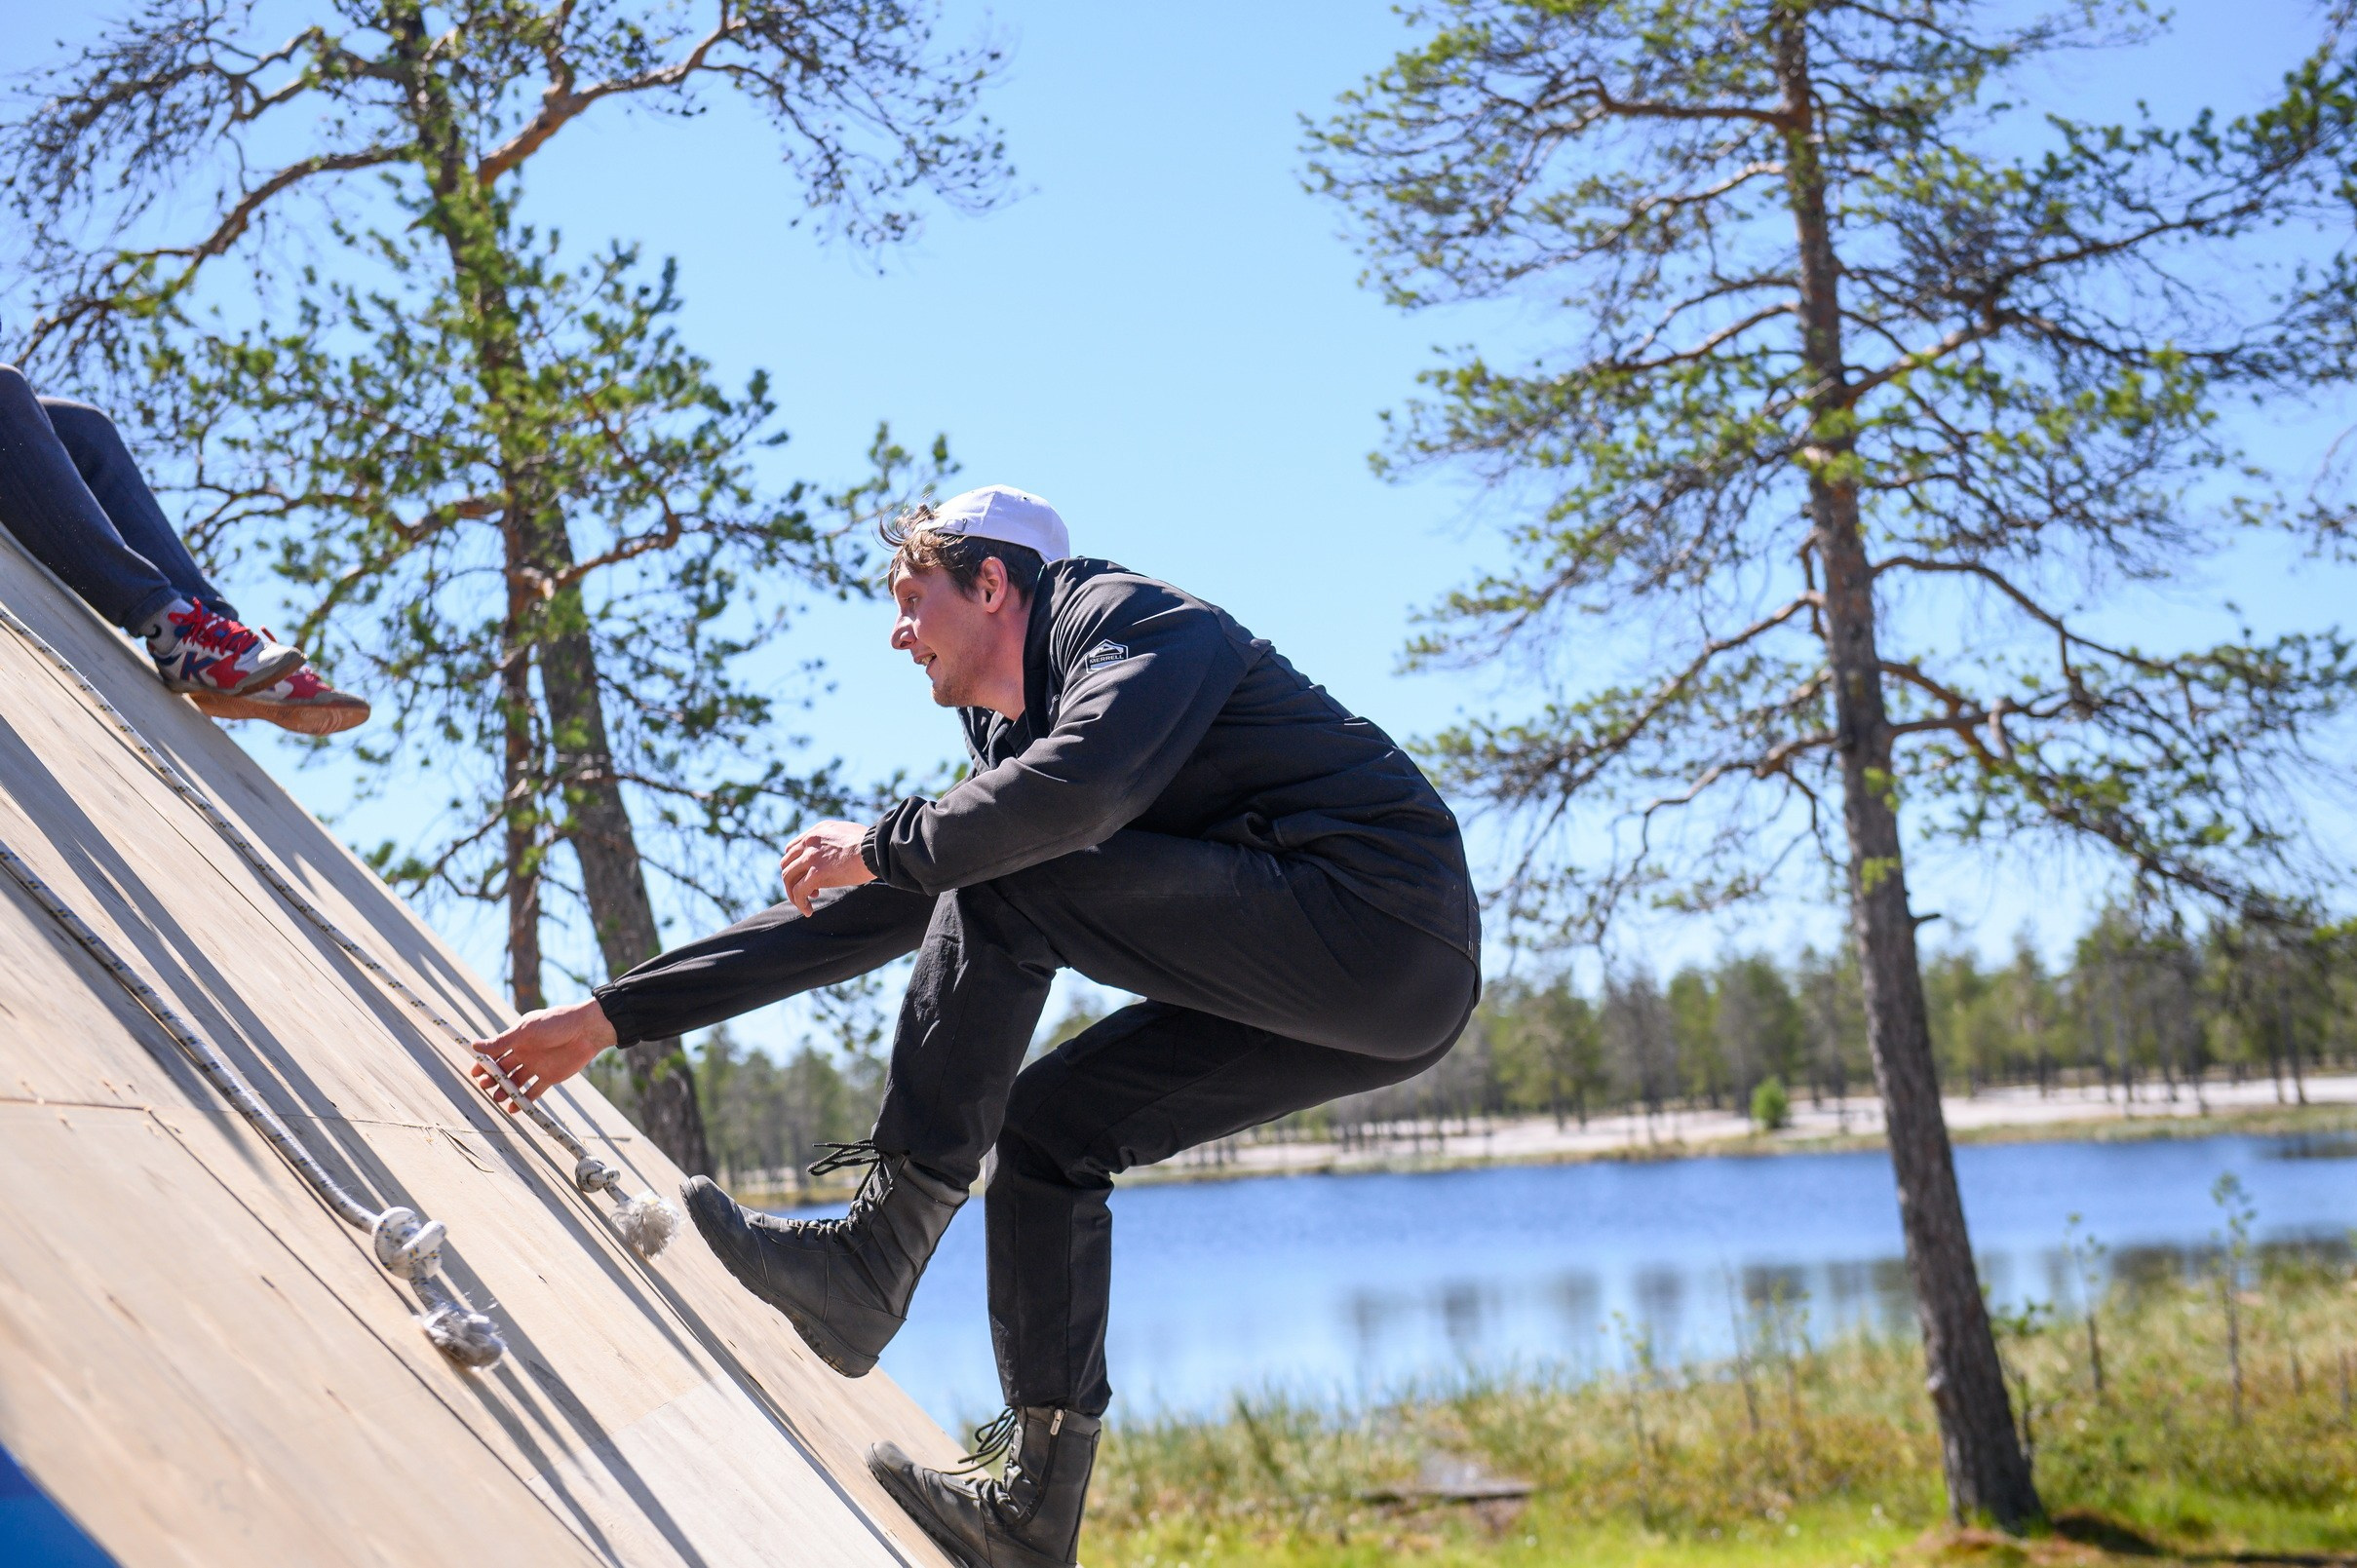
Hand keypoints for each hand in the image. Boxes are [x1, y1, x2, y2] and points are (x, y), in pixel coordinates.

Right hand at [470, 999, 617, 1112]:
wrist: (587, 1030)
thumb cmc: (555, 1024)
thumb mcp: (525, 1031)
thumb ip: (502, 1042)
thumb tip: (475, 1046)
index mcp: (517, 1040)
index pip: (495, 1053)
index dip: (484, 1063)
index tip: (474, 1072)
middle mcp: (525, 1054)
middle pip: (503, 1070)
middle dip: (492, 1078)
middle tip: (485, 1085)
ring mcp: (537, 1066)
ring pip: (516, 1082)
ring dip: (505, 1091)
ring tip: (499, 1097)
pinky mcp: (550, 1077)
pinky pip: (534, 1091)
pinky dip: (524, 1100)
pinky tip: (514, 1108)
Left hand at [779, 818, 876, 915]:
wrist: (878, 849)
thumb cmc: (872, 845)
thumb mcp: (848, 835)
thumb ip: (836, 841)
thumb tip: (840, 855)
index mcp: (817, 831)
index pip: (793, 848)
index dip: (795, 865)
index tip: (806, 876)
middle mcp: (810, 841)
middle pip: (786, 863)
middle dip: (792, 880)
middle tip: (808, 892)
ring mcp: (811, 857)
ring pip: (788, 878)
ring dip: (793, 894)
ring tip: (805, 905)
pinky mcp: (816, 873)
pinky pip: (799, 891)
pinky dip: (800, 903)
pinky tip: (809, 911)